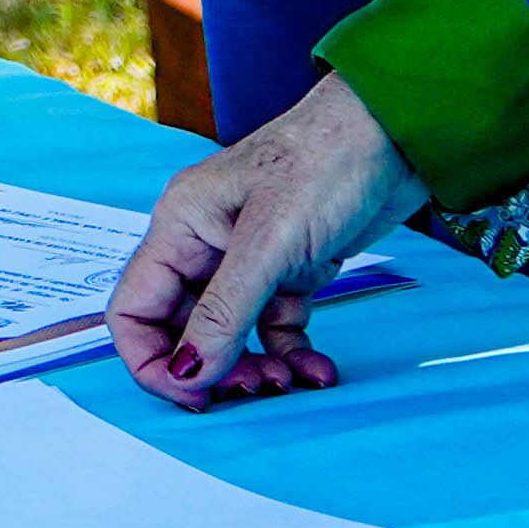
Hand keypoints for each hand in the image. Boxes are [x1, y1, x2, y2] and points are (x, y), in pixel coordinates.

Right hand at [112, 77, 421, 406]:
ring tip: (291, 381)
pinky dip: (292, 355)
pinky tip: (318, 368)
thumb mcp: (269, 243)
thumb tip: (187, 375)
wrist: (394, 133)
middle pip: (180, 330)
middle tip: (253, 390)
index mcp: (179, 227)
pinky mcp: (289, 270)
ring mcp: (247, 259)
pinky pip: (274, 329)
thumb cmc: (325, 160)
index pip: (133, 310)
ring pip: (229, 336)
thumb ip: (224, 312)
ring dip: (255, 368)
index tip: (195, 394)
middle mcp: (204, 245)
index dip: (153, 361)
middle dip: (211, 369)